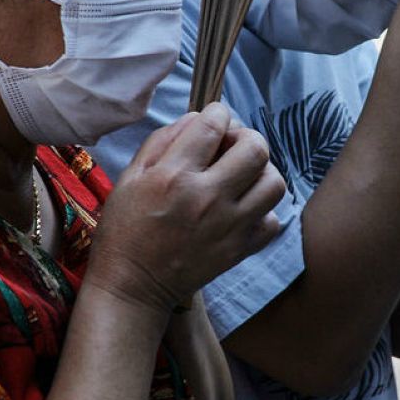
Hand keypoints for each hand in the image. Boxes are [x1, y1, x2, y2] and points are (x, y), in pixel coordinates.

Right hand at [88, 103, 285, 311]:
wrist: (132, 286)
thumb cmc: (125, 229)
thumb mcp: (131, 176)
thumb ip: (163, 141)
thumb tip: (197, 118)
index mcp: (175, 175)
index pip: (215, 124)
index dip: (217, 113)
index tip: (213, 120)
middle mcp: (208, 198)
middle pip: (256, 148)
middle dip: (245, 137)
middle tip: (229, 148)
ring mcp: (229, 226)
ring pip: (273, 182)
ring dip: (260, 172)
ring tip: (240, 178)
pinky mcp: (240, 250)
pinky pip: (272, 220)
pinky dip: (262, 211)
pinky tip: (241, 209)